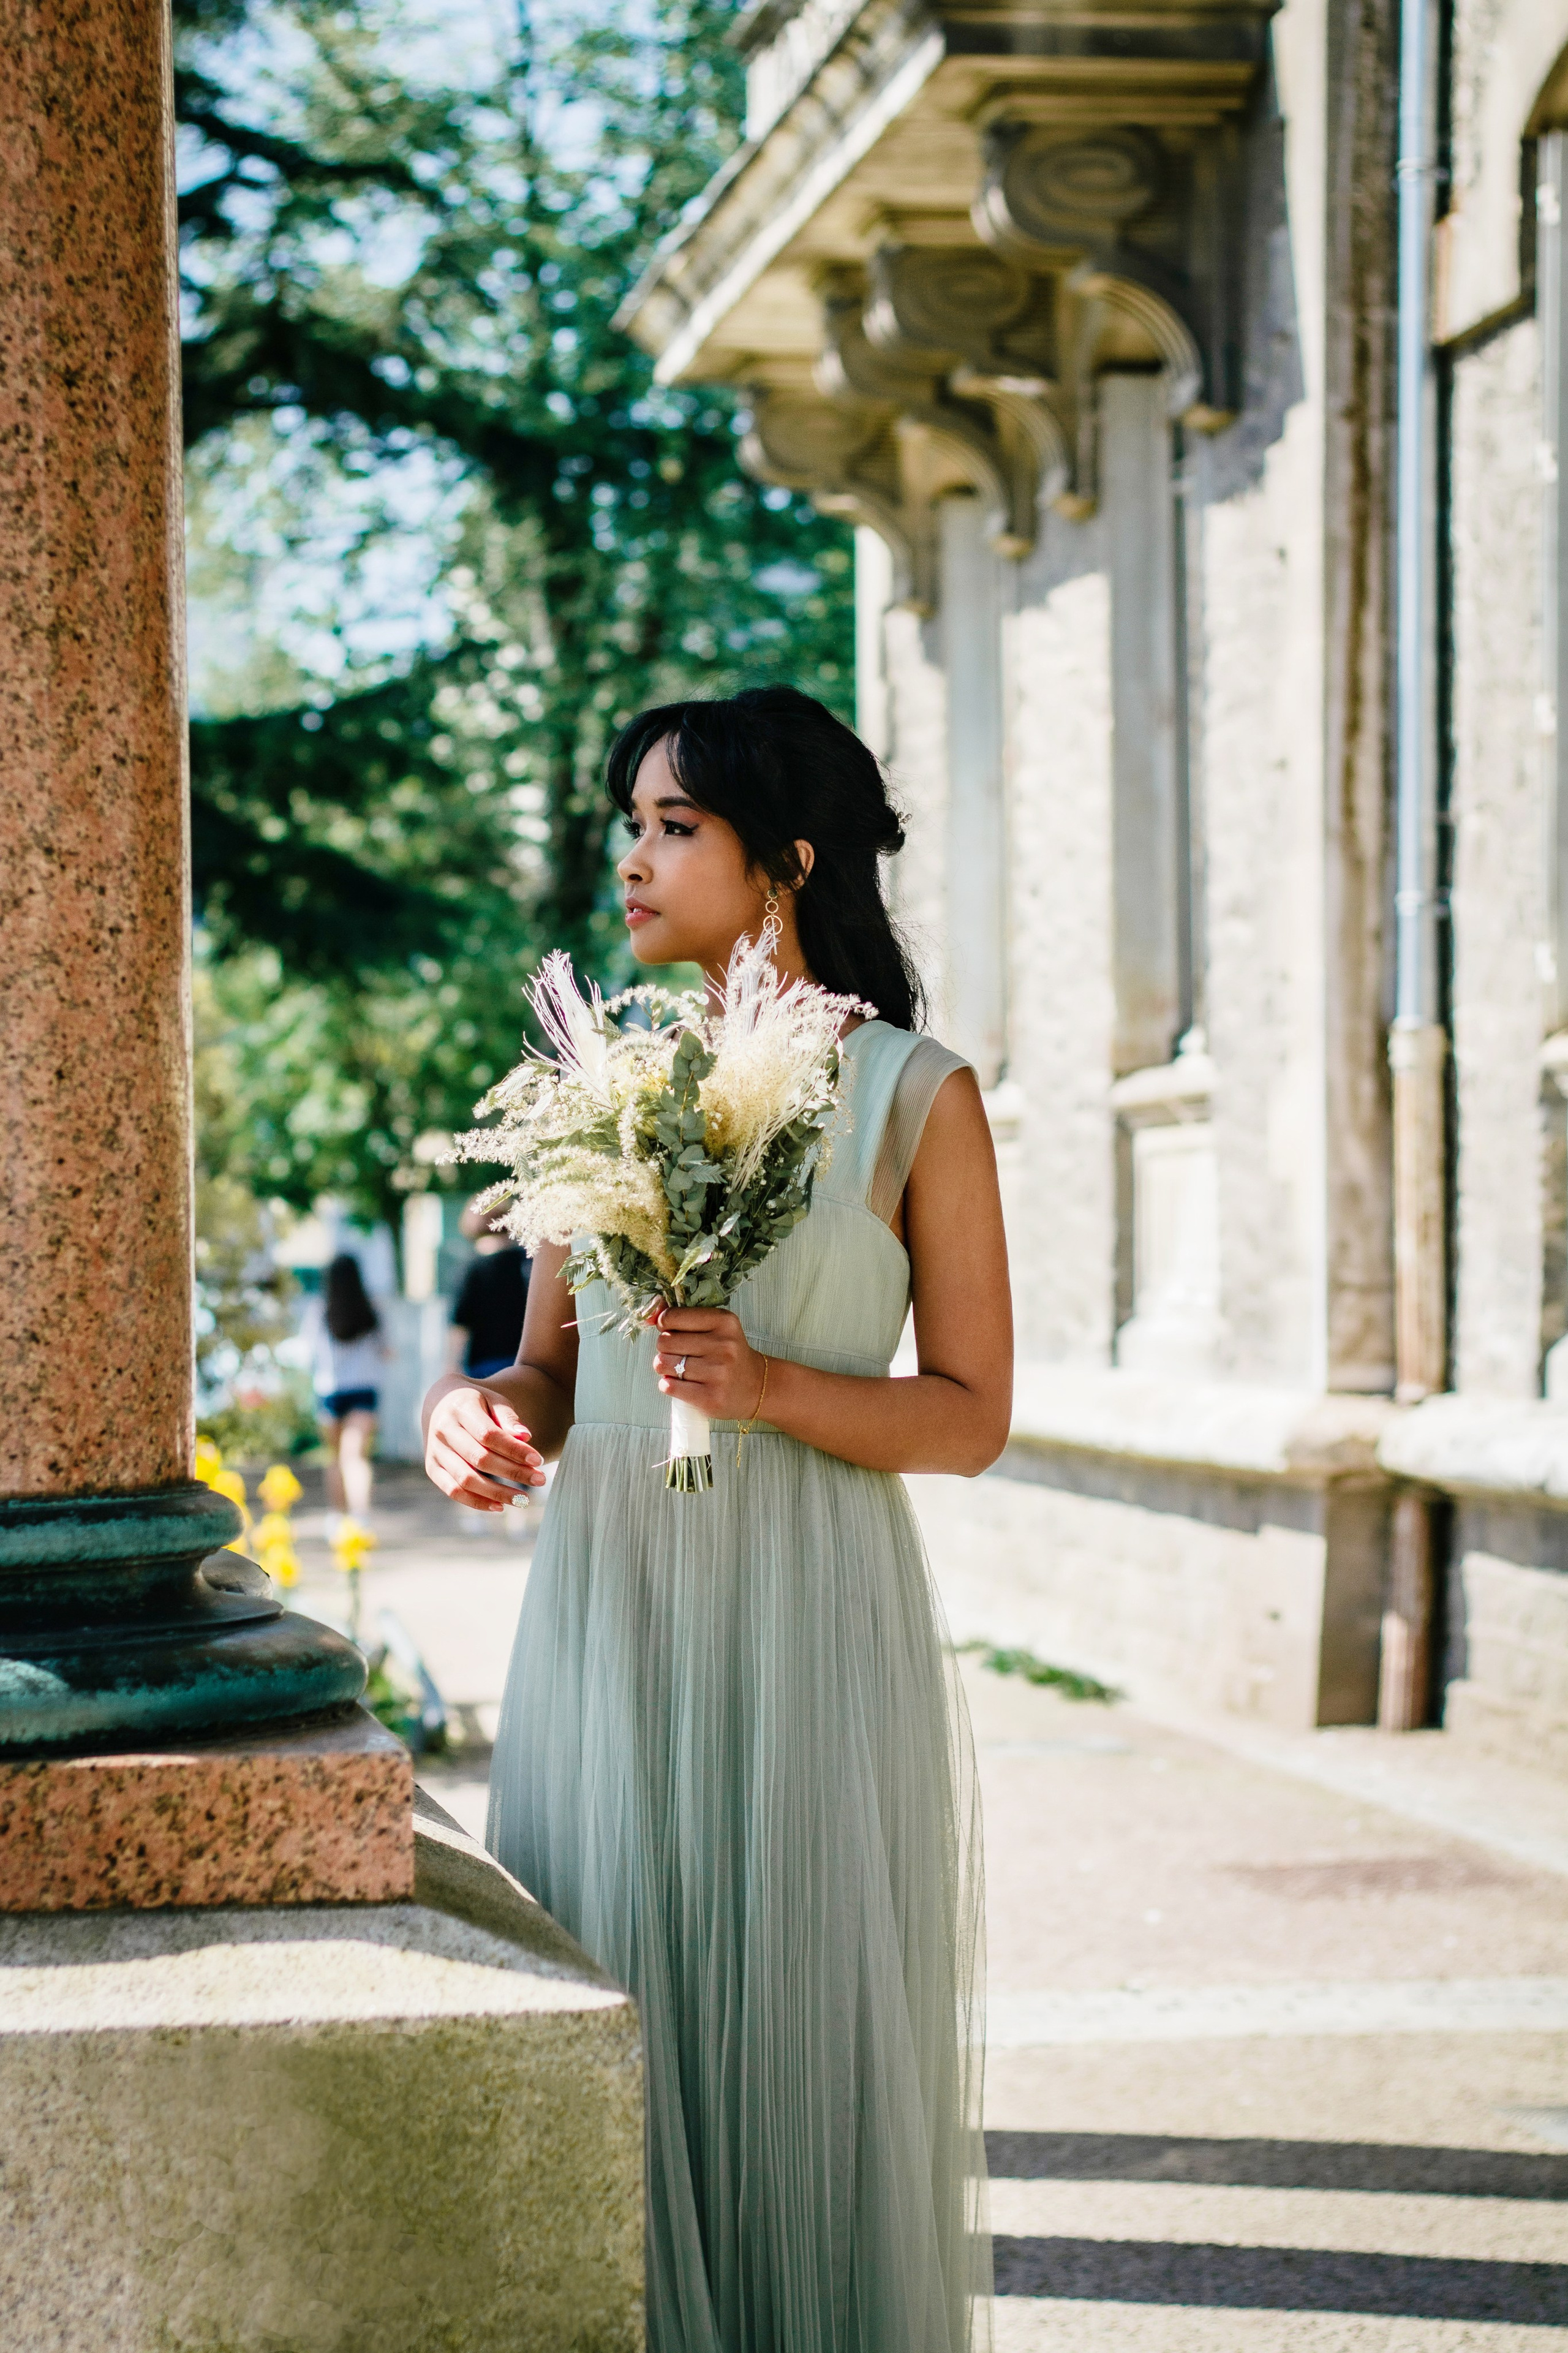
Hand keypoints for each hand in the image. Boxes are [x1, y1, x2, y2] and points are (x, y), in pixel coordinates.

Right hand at [425, 1385, 545, 1512]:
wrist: (441, 1403)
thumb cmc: (476, 1404)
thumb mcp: (493, 1401)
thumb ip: (508, 1417)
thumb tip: (525, 1438)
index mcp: (459, 1408)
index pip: (489, 1434)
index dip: (514, 1450)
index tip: (539, 1460)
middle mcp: (442, 1430)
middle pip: (479, 1458)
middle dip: (512, 1472)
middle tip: (539, 1480)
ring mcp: (434, 1451)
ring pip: (466, 1479)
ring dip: (497, 1492)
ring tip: (523, 1499)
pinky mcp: (431, 1468)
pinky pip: (453, 1491)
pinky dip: (477, 1502)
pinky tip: (499, 1506)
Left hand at [653, 1306, 767, 1422]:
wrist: (756, 1386)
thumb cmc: (728, 1353)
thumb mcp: (716, 1327)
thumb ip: (683, 1318)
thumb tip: (648, 1316)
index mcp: (724, 1322)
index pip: (673, 1317)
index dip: (665, 1324)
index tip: (671, 1330)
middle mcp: (724, 1346)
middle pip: (665, 1342)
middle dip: (665, 1348)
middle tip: (678, 1353)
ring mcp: (718, 1374)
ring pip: (664, 1364)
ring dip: (665, 1367)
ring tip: (678, 1369)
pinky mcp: (710, 1398)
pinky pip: (669, 1386)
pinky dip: (668, 1385)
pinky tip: (680, 1384)